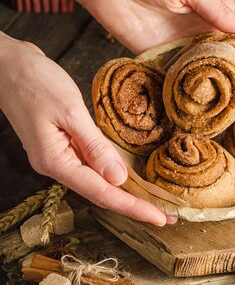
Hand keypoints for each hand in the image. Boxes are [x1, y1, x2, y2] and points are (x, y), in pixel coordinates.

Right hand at [0, 35, 174, 225]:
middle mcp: (56, 165)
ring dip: (126, 192)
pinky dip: (112, 172)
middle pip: (101, 193)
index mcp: (55, 161)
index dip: (133, 208)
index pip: (101, 192)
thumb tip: (118, 178)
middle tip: (168, 216)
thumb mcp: (69, 110)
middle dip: (135, 205)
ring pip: (97, 181)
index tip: (160, 218)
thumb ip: (94, 145)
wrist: (7, 66)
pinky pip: (91, 165)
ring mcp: (57, 156)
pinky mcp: (61, 145)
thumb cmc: (34, 81)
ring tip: (156, 201)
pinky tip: (130, 177)